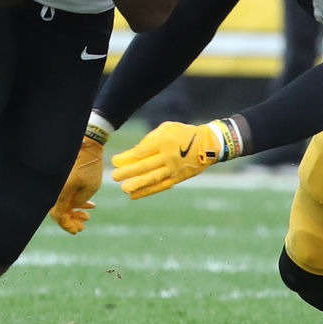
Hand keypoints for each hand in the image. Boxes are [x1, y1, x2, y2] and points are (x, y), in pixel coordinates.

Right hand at [49, 136, 103, 233]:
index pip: (59, 215)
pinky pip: (65, 193)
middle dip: (71, 220)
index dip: (67, 225)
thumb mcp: (91, 186)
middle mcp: (55, 188)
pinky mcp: (62, 177)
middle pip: (58, 211)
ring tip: (88, 215)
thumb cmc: (90, 164)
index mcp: (60, 191)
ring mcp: (58, 182)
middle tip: (82, 226)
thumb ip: (80, 200)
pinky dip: (75, 200)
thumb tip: (74, 205)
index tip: (78, 230)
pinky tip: (89, 205)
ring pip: (62, 202)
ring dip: (74, 211)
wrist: (88, 142)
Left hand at [112, 121, 226, 198]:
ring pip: (153, 178)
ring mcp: (173, 168)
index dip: (127, 157)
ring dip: (137, 184)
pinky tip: (134, 195)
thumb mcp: (167, 128)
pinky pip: (161, 186)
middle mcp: (168, 156)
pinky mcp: (178, 177)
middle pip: (144, 166)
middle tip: (114, 176)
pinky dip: (147, 191)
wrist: (208, 145)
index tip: (115, 160)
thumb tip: (135, 151)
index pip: (141, 151)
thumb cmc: (183, 133)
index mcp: (164, 142)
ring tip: (124, 189)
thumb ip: (151, 138)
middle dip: (128, 172)